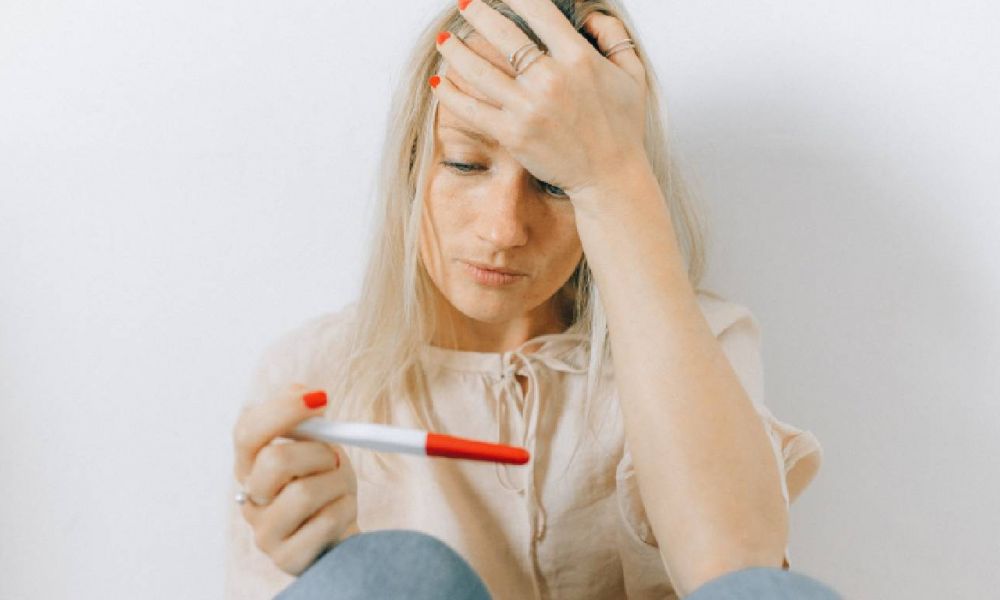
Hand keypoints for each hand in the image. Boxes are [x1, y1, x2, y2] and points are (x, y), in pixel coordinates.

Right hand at [232, 383, 359, 575]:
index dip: (282, 410)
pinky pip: (324, 523)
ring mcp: (263, 531)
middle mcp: (249, 496)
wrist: (339, 533)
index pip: (247, 431)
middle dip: (318, 453)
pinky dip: (344, 510)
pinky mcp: (284, 557)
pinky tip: (341, 513)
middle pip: (275, 461)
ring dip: (337, 484)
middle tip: (334, 458)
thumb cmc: (326, 484)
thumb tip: (308, 393)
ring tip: (339, 489)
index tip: (321, 398)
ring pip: (304, 492)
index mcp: (250, 462)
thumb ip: (309, 419)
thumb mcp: (320, 445)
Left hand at [431, 0, 647, 204]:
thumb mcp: (633, 73)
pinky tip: (439, 82)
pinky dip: (451, 94)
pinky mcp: (513, 134)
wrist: (610, 176)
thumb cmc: (622, 128)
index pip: (540, 13)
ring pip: (480, 71)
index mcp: (578, 58)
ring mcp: (529, 107)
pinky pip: (472, 109)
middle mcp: (551, 79)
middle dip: (478, 15)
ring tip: (445, 41)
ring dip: (456, 51)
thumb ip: (614, 36)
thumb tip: (589, 15)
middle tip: (465, 5)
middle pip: (503, 35)